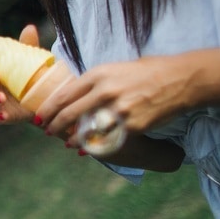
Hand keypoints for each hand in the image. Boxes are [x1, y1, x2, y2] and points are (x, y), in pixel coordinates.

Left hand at [36, 53, 202, 137]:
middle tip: (47, 132)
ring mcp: (118, 110)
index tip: (39, 117)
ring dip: (73, 140)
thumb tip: (71, 94)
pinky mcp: (131, 126)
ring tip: (67, 143)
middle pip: (68, 114)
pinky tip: (88, 150)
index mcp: (97, 75)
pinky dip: (94, 147)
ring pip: (85, 131)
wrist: (180, 80)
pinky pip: (107, 140)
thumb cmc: (146, 72)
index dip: (47, 109)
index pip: (63, 95)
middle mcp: (104, 92)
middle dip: (54, 126)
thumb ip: (93, 82)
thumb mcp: (114, 69)